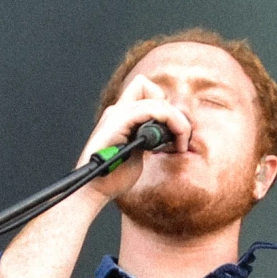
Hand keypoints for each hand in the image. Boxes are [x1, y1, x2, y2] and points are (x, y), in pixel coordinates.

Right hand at [79, 77, 190, 201]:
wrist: (95, 189)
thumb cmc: (114, 176)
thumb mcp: (137, 151)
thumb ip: (149, 138)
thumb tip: (168, 134)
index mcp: (121, 116)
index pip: (144, 90)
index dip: (162, 104)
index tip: (170, 131)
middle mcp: (117, 111)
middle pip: (150, 88)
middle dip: (174, 114)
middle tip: (181, 140)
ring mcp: (117, 115)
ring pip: (156, 99)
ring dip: (177, 121)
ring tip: (180, 144)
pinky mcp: (118, 122)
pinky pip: (151, 110)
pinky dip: (170, 121)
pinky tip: (173, 142)